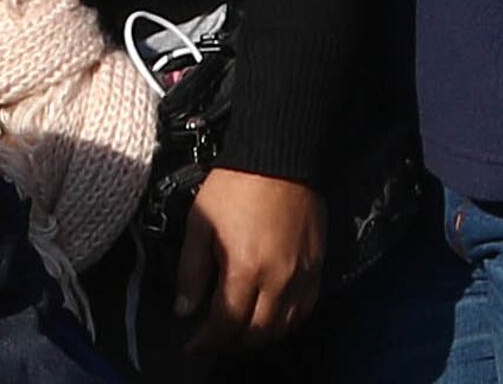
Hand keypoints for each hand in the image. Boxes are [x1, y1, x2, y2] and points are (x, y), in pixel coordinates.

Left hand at [177, 167, 322, 356]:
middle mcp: (279, 281)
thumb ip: (191, 270)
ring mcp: (303, 277)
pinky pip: (304, 311)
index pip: (227, 324)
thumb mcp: (200, 223)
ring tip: (237, 330)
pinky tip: (269, 316)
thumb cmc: (234, 185)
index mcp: (246, 269)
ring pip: (284, 328)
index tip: (191, 346)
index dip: (206, 341)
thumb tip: (184, 309)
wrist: (279, 156)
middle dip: (231, 343)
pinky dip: (285, 322)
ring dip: (259, 336)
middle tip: (212, 338)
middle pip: (257, 334)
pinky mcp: (318, 268)